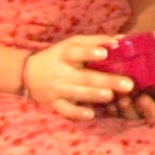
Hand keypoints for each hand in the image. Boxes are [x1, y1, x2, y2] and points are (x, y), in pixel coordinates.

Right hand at [23, 35, 137, 119]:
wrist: (26, 74)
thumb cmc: (58, 56)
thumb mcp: (72, 44)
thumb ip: (96, 41)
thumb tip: (123, 40)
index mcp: (65, 54)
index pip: (76, 52)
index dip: (89, 52)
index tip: (104, 53)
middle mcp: (62, 72)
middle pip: (85, 76)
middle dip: (107, 81)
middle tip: (128, 84)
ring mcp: (57, 89)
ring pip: (77, 93)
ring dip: (95, 95)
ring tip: (111, 96)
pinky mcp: (54, 103)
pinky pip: (65, 110)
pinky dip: (77, 113)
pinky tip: (90, 115)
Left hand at [111, 29, 154, 123]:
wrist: (131, 63)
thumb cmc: (153, 62)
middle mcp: (154, 108)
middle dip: (149, 109)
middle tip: (141, 98)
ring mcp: (136, 112)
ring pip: (134, 118)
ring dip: (129, 111)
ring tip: (122, 99)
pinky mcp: (119, 113)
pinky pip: (116, 117)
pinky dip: (113, 111)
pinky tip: (109, 103)